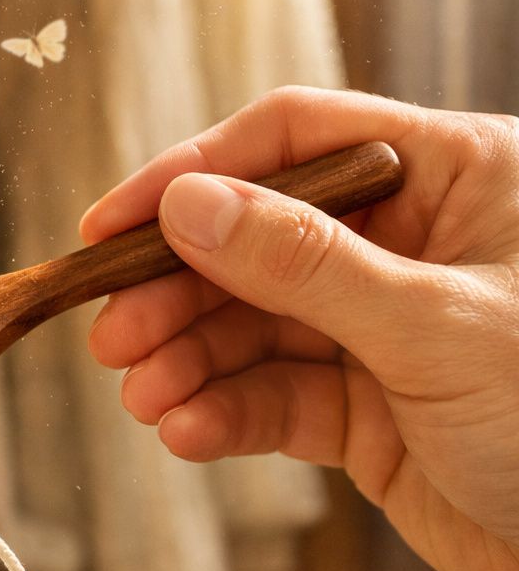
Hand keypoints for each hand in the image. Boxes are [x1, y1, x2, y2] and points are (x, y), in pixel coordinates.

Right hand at [79, 86, 518, 570]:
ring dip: (189, 360)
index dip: (195, 173)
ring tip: (143, 399)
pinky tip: (185, 430)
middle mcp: (416, 241)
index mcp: (461, 176)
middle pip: (258, 238)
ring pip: (255, 324)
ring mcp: (387, 329)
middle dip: (179, 291)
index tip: (109, 227)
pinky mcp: (369, 410)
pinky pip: (275, 396)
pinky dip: (224, 413)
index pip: (298, 140)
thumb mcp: (437, 330)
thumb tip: (186, 204)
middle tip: (114, 338)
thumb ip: (305, 264)